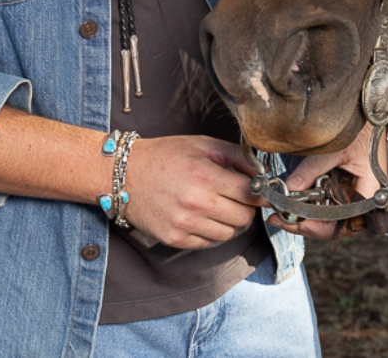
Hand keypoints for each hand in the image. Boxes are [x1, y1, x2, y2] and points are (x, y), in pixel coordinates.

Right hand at [124, 135, 264, 248]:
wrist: (125, 174)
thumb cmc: (165, 156)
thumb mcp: (201, 144)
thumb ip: (236, 155)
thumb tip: (263, 171)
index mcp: (205, 175)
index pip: (250, 194)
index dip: (260, 192)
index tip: (260, 191)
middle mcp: (196, 203)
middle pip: (243, 218)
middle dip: (245, 207)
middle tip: (236, 197)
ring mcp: (185, 224)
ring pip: (228, 234)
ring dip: (228, 221)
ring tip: (216, 205)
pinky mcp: (175, 239)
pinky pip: (208, 243)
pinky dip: (210, 232)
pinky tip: (200, 216)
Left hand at [268, 122, 386, 240]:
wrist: (366, 114)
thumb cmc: (359, 130)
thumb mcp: (334, 149)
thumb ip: (312, 169)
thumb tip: (291, 188)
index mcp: (370, 193)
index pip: (346, 222)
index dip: (321, 227)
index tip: (299, 223)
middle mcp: (363, 199)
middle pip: (334, 224)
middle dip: (305, 225)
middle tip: (279, 220)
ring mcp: (352, 193)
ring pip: (328, 216)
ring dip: (304, 217)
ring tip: (279, 215)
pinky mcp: (343, 186)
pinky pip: (326, 202)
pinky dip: (309, 204)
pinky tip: (291, 204)